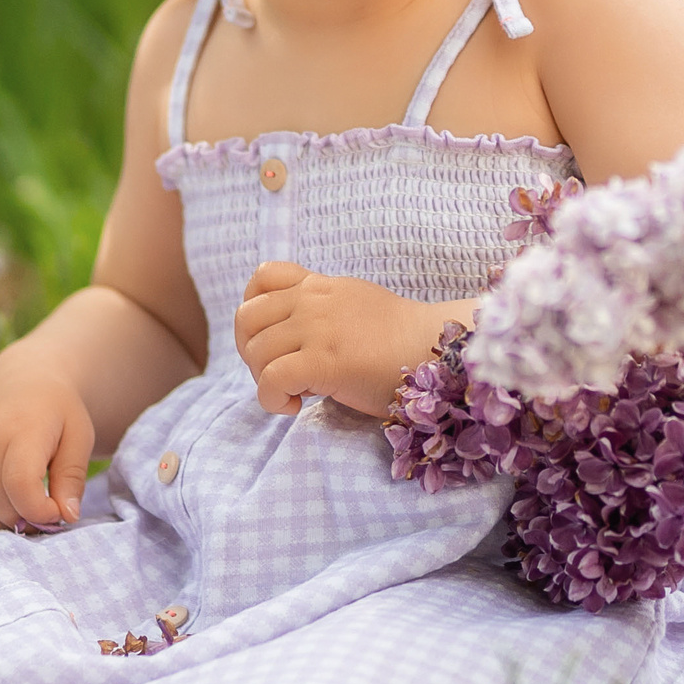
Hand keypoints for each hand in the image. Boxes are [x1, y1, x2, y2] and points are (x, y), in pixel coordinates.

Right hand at [0, 335, 95, 533]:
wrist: (18, 388)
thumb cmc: (55, 416)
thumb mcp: (79, 437)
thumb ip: (73, 477)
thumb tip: (67, 516)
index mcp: (20, 430)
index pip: (21, 486)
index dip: (42, 512)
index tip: (59, 511)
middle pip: (3, 509)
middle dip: (31, 520)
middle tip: (47, 507)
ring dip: (9, 526)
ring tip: (28, 505)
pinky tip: (6, 506)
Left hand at [235, 263, 449, 416]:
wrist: (437, 350)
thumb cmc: (403, 341)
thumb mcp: (357, 305)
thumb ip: (324, 311)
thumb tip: (295, 340)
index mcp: (321, 286)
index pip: (262, 276)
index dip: (251, 309)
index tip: (269, 338)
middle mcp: (313, 301)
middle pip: (246, 318)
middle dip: (250, 352)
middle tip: (277, 375)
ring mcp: (317, 329)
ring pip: (255, 351)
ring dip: (263, 380)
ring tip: (294, 394)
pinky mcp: (323, 361)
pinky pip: (271, 379)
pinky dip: (272, 399)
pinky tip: (296, 407)